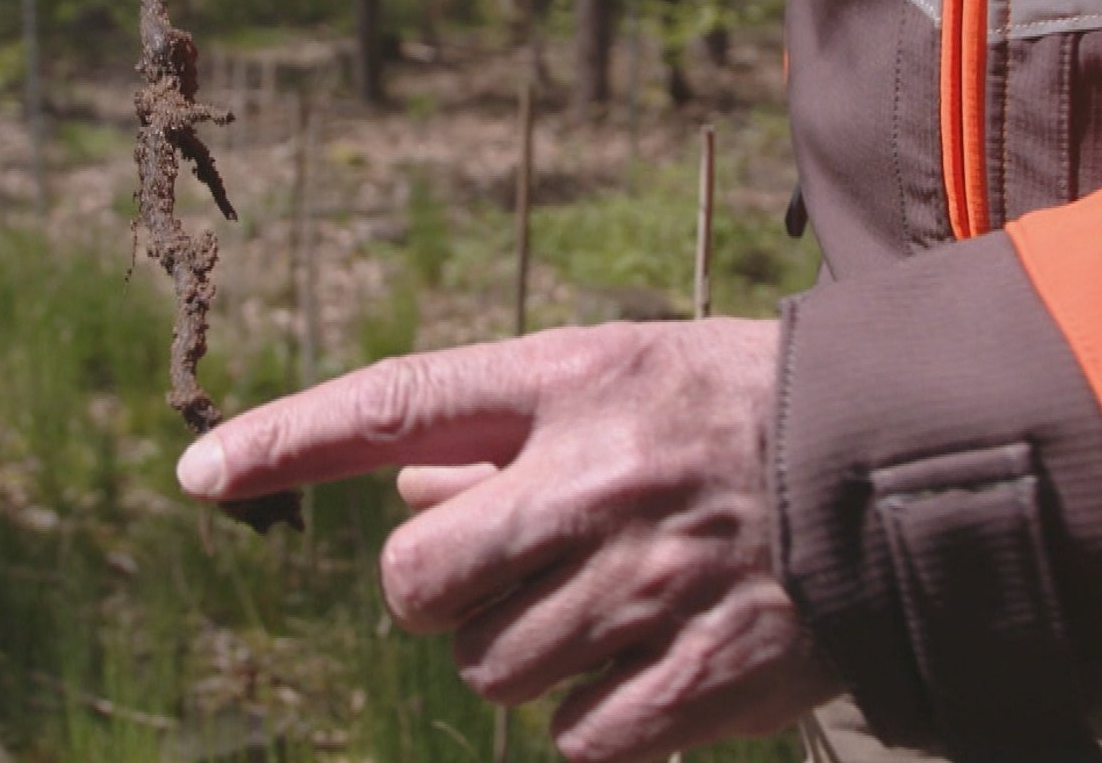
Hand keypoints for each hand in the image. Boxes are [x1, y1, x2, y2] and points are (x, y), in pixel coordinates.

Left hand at [177, 321, 842, 762]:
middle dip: (438, 588)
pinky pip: (572, 735)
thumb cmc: (736, 413)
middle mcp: (595, 478)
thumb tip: (399, 485)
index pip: (393, 402)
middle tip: (503, 567)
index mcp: (572, 381)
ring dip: (518, 650)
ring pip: (486, 668)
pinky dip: (590, 712)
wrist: (903, 476)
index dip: (284, 439)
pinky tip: (647, 660)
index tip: (198, 473)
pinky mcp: (694, 677)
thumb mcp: (622, 375)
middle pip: (416, 578)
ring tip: (599, 604)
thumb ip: (503, 428)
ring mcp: (643, 584)